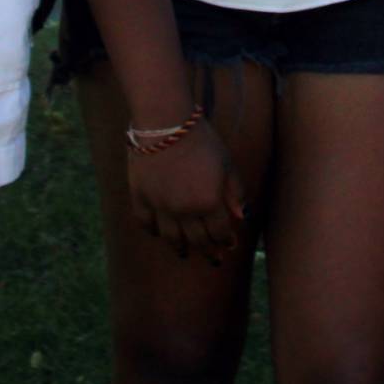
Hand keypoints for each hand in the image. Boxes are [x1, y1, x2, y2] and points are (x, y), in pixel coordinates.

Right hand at [126, 122, 248, 261]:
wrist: (165, 123)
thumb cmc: (201, 140)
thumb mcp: (226, 163)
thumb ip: (235, 192)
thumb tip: (242, 217)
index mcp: (208, 202)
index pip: (219, 231)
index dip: (226, 241)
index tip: (230, 246)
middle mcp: (184, 210)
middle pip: (197, 239)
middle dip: (208, 251)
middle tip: (214, 260)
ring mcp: (160, 206)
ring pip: (171, 238)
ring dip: (181, 248)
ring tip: (185, 253)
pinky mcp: (141, 198)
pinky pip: (146, 223)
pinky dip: (153, 232)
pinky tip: (158, 234)